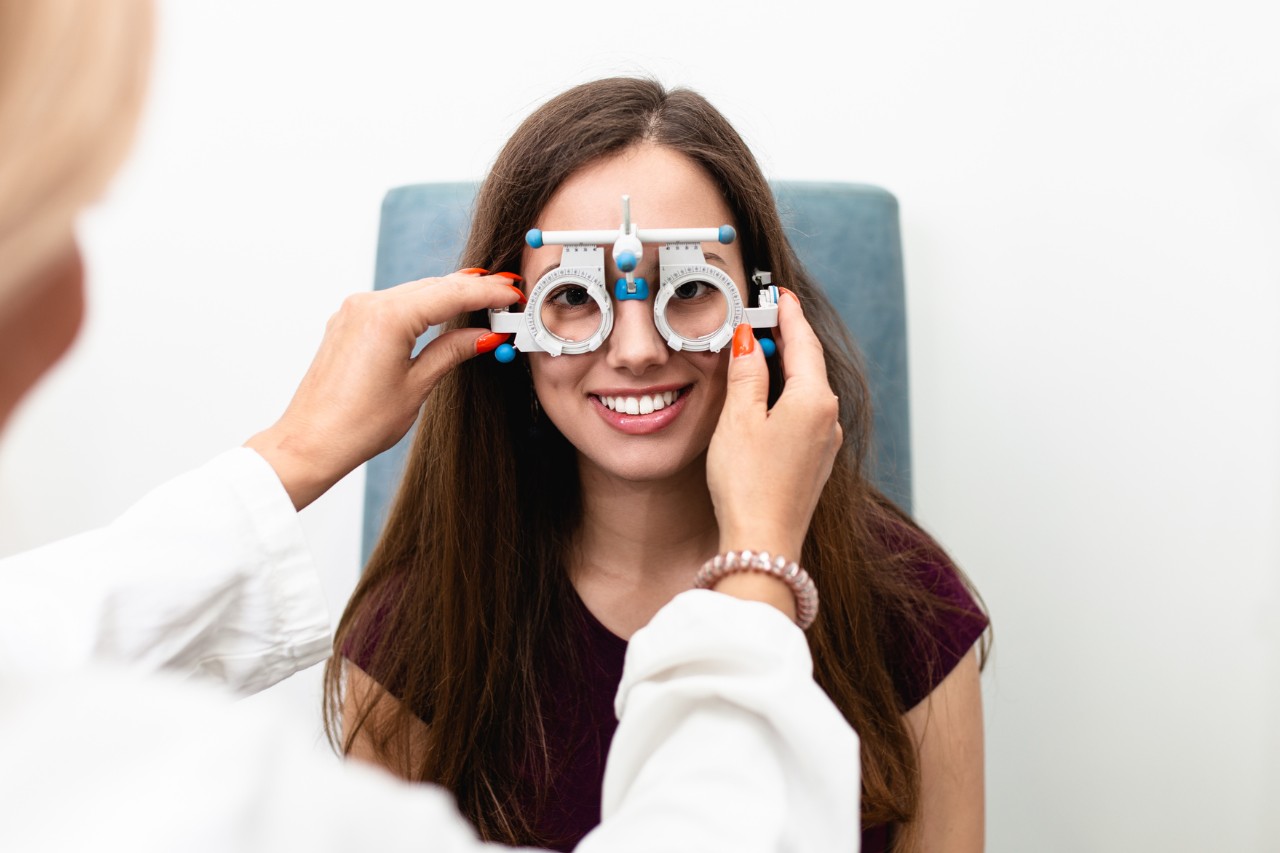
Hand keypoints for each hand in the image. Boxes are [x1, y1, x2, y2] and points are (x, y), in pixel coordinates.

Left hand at [244, 270, 523, 508]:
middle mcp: (368, 304)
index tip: (513, 294)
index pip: (452, 294)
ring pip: (415, 291)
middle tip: (507, 296)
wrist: (311, 442)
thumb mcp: (417, 386)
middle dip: (473, 290)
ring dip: (448, 296)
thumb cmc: (358, 423)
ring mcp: (354, 310)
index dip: (489, 293)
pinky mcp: (348, 321)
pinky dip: (422, 305)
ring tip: (483, 304)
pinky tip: (442, 312)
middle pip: (434, 286)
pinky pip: (394, 303)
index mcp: (388, 317)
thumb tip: (485, 336)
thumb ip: (452, 351)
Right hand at [707, 291, 842, 562]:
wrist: (762, 544)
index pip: (803, 342)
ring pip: (805, 391)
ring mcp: (824, 443)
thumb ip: (747, 373)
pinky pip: (803, 414)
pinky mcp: (814, 463)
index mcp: (814, 400)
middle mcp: (828, 419)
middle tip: (760, 318)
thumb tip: (750, 340)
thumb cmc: (748, 484)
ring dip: (783, 370)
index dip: (788, 314)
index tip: (779, 294)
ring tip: (756, 355)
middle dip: (784, 339)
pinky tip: (763, 400)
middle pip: (807, 365)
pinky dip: (784, 397)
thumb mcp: (739, 418)